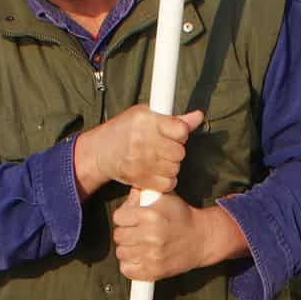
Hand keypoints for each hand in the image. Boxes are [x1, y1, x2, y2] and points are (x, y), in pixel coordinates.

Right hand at [73, 105, 203, 200]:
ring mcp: (140, 161)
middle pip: (179, 152)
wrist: (101, 151)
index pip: (181, 131)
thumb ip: (175, 119)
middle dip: (175, 151)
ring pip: (175, 169)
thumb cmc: (125, 130)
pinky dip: (165, 180)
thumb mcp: (146, 116)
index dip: (181, 134)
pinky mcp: (139, 178)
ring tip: (158, 160)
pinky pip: (167, 184)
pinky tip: (156, 172)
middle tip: (163, 148)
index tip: (173, 134)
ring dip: (170, 166)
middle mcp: (142, 140)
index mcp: (146, 120)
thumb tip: (199, 116)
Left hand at [112, 190, 248, 281]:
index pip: (118, 217)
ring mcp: (152, 255)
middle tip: (136, 232)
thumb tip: (125, 200)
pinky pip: (127, 270)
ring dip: (128, 249)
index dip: (124, 217)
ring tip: (139, 245)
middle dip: (125, 233)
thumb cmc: (182, 217)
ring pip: (121, 253)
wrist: (203, 238)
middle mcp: (151, 235)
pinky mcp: (155, 271)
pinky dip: (130, 265)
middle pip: (118, 236)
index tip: (131, 219)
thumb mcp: (164, 197)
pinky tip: (139, 258)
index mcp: (151, 215)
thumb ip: (142, 194)